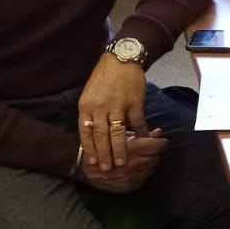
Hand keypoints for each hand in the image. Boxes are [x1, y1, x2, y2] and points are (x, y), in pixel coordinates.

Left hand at [78, 52, 149, 170]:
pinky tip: (144, 142)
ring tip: (121, 162)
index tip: (92, 162)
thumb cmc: (104, 76)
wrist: (122, 59)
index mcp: (86, 105)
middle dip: (104, 154)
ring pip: (117, 133)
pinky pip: (137, 123)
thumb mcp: (90, 93)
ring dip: (120, 149)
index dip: (89, 148)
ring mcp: (118, 106)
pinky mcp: (134, 104)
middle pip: (101, 136)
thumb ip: (91, 112)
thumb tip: (93, 132)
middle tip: (107, 169)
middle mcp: (100, 108)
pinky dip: (141, 134)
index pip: (85, 132)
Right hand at [78, 129, 166, 193]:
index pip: (156, 146)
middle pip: (155, 157)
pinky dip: (143, 173)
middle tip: (151, 148)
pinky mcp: (129, 187)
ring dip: (149, 162)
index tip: (161, 141)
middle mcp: (133, 164)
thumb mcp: (119, 136)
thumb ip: (140, 133)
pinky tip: (136, 168)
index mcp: (131, 149)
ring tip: (142, 158)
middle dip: (155, 152)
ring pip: (151, 168)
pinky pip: (143, 179)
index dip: (161, 143)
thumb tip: (158, 132)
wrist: (85, 169)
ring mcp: (132, 177)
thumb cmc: (102, 147)